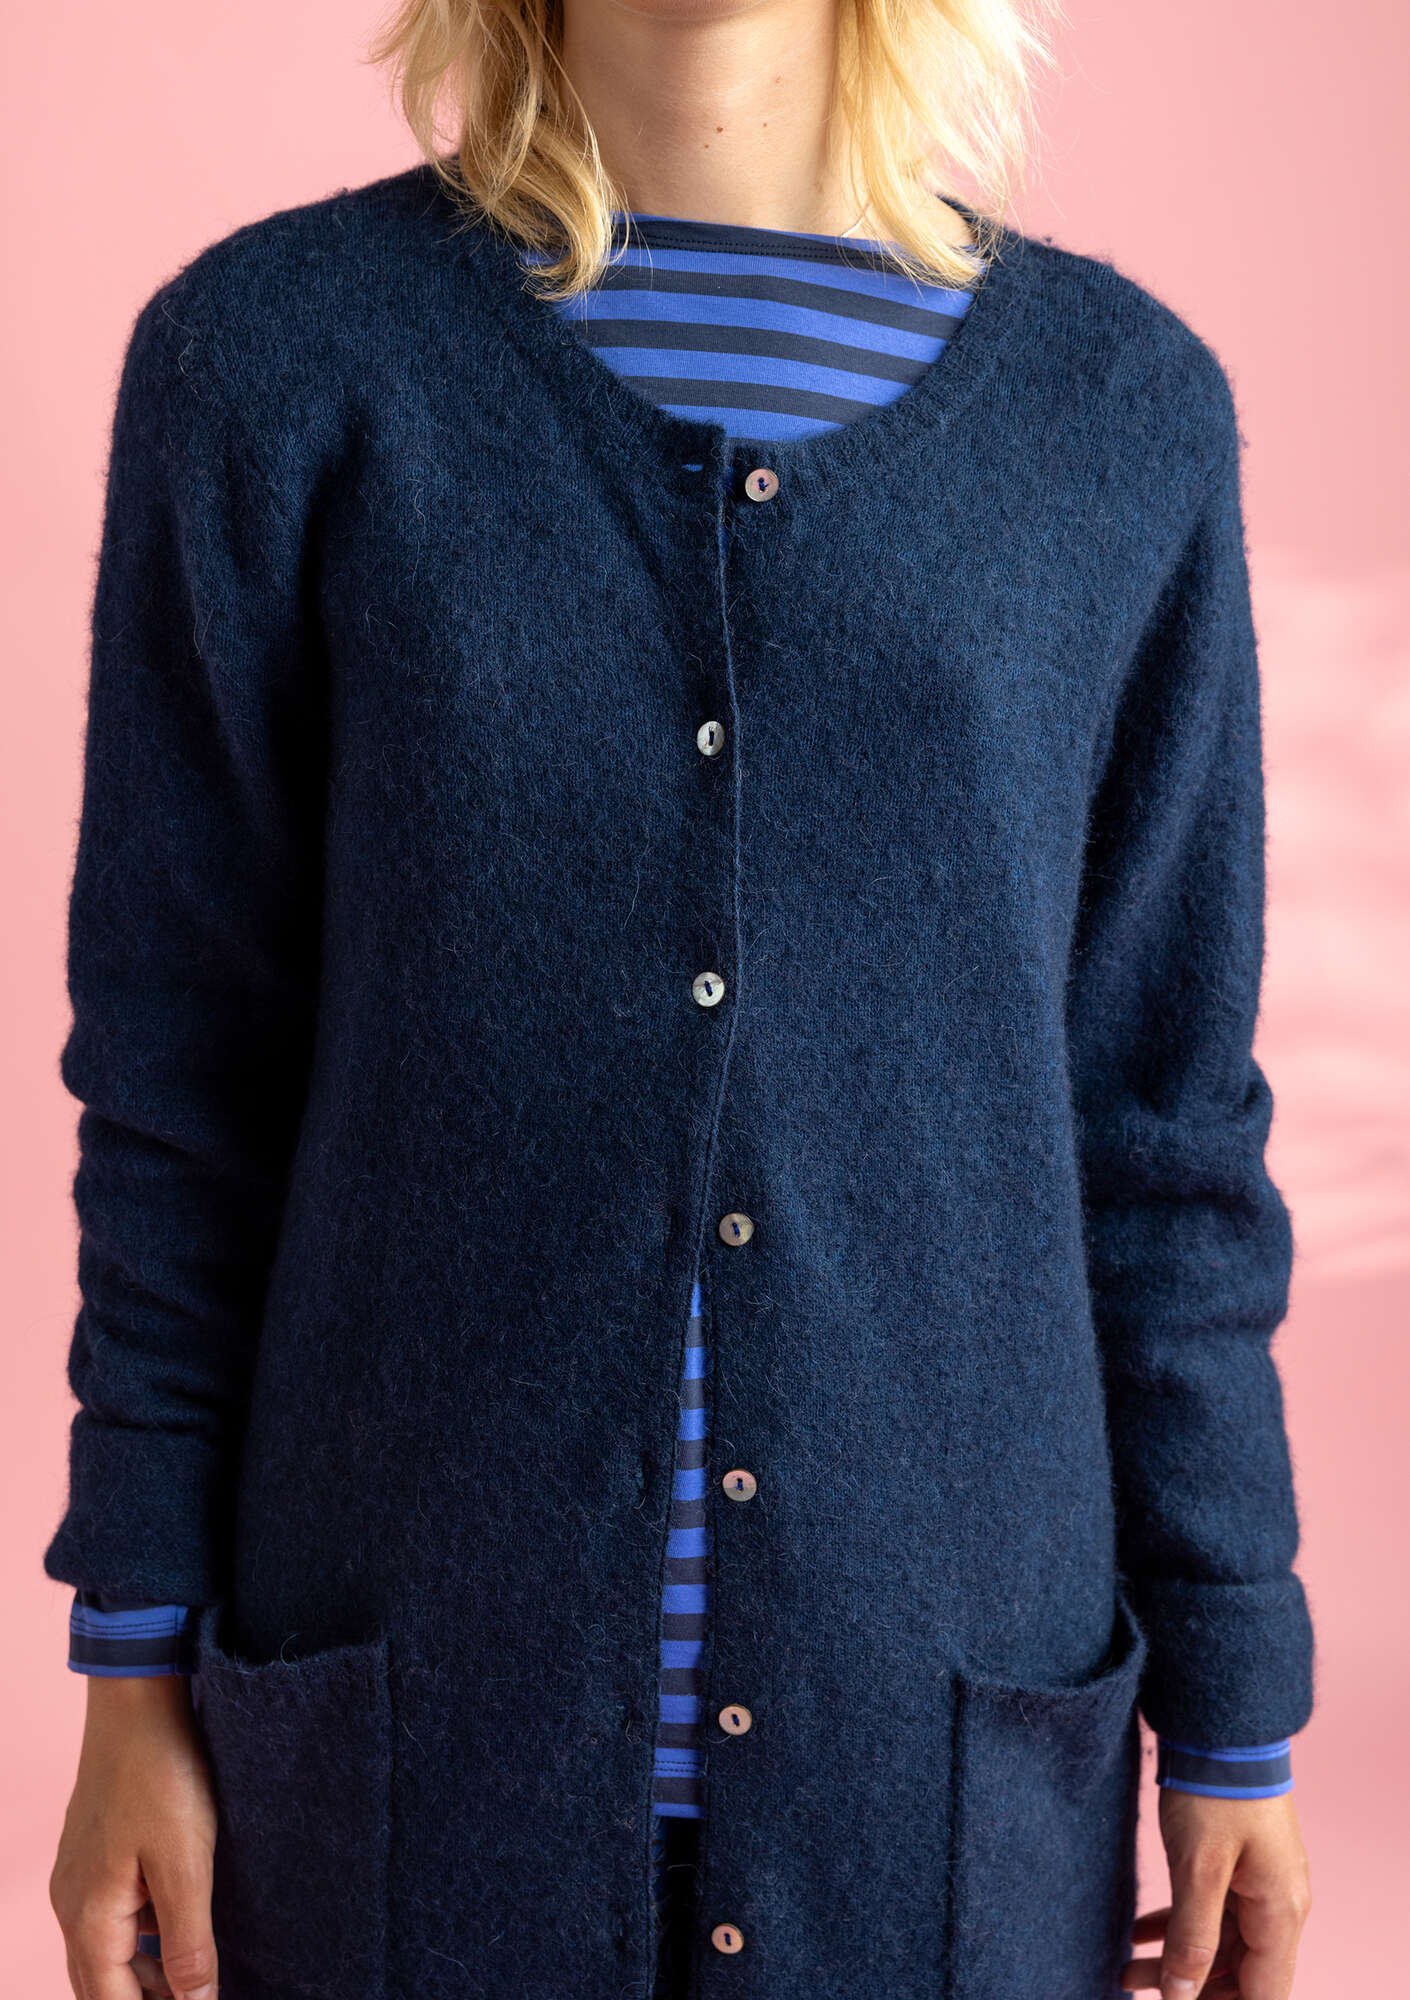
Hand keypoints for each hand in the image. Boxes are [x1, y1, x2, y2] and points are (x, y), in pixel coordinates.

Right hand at [49, 1673, 218, 1999]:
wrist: (138, 1699)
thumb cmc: (161, 1773)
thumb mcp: (186, 1860)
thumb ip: (188, 1938)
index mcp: (90, 1918)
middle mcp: (72, 1905)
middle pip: (102, 1987)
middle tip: (197, 1999)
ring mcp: (79, 1877)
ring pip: (107, 1954)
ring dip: (143, 1978)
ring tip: (194, 1982)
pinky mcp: (95, 1854)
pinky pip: (112, 1919)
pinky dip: (142, 1941)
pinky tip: (178, 1933)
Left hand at [1121, 1787, 1311, 1997]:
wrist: (1220, 1726)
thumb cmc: (1214, 1792)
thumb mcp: (1199, 1869)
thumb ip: (1193, 1936)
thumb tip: (1183, 1996)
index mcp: (1279, 1914)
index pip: (1263, 1996)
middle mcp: (1278, 1906)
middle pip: (1241, 1975)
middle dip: (1191, 1991)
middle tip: (1134, 1988)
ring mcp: (1259, 1884)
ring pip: (1220, 1944)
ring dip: (1177, 1960)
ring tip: (1124, 1972)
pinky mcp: (1238, 1864)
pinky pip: (1212, 1911)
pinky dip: (1177, 1926)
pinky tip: (1138, 1933)